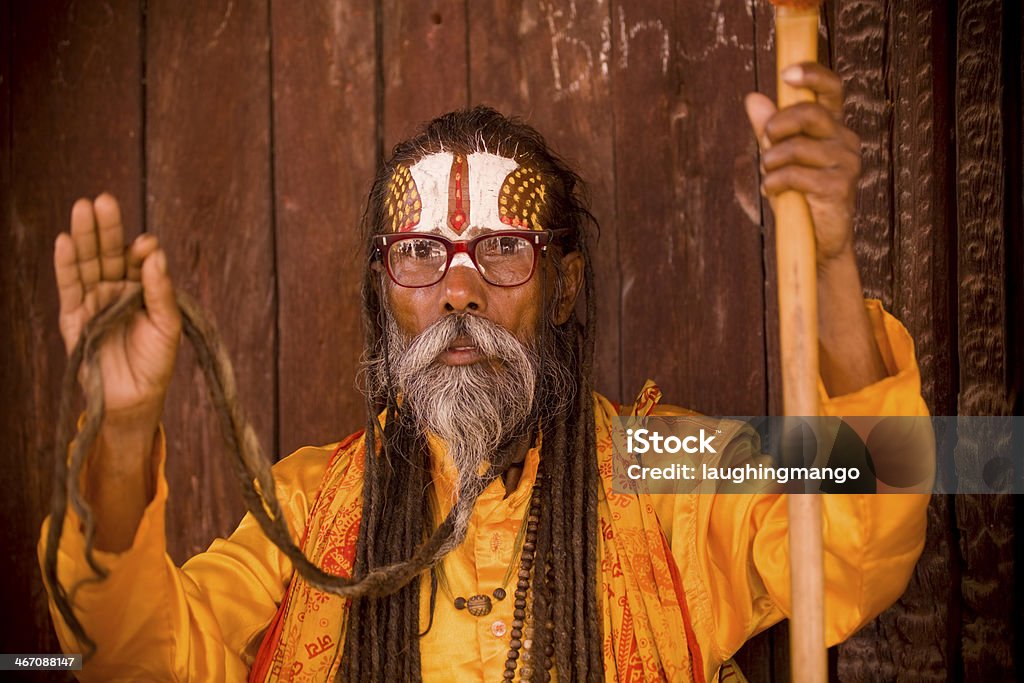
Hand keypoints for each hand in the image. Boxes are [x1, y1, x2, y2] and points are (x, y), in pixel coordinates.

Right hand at [55, 193, 180, 430]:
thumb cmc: (156, 363)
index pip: (139, 259)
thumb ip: (160, 291)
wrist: (134, 399)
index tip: (146, 245)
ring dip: (84, 236)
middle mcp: (117, 289)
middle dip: (107, 227)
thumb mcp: (168, 326)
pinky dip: (66, 264)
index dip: (142, 249)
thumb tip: (154, 254)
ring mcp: (94, 300)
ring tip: (83, 208)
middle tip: (104, 200)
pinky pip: (69, 286)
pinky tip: (65, 240)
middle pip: (109, 252)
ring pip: (87, 262)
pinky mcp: (74, 316)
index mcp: (143, 288)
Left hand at [743, 63, 861, 265]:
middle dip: (777, 125)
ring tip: (768, 175)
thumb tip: (753, 98)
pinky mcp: (840, 186)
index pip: (831, 89)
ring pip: (797, 147)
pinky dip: (774, 182)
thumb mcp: (778, 159)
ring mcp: (847, 163)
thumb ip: (768, 129)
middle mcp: (845, 139)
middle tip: (765, 141)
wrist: (816, 240)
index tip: (786, 74)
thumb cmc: (797, 195)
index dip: (812, 75)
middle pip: (810, 113)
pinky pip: (796, 174)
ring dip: (771, 161)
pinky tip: (773, 191)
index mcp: (833, 127)